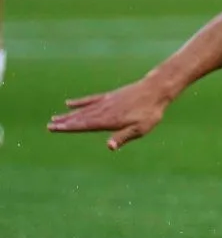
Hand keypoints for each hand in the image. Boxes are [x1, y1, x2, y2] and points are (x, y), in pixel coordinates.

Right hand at [48, 80, 170, 149]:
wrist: (156, 90)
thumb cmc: (150, 113)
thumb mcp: (140, 129)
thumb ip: (123, 137)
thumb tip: (109, 147)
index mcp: (109, 120)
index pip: (85, 125)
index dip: (69, 127)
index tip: (54, 128)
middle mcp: (104, 110)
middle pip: (81, 118)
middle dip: (65, 123)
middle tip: (49, 126)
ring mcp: (106, 102)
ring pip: (83, 109)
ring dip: (69, 114)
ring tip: (55, 118)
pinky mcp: (110, 96)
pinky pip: (91, 99)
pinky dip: (80, 102)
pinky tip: (69, 103)